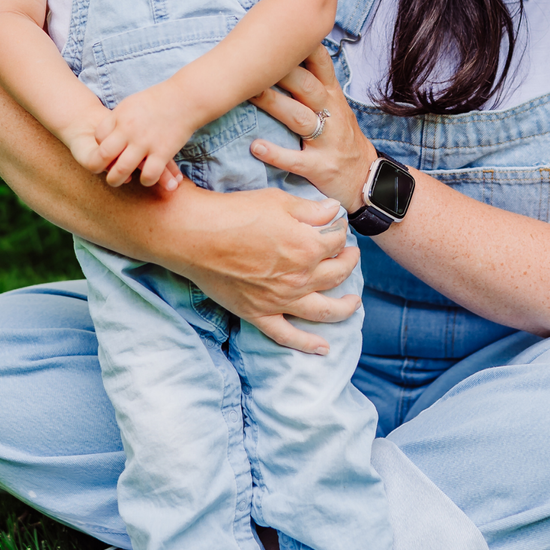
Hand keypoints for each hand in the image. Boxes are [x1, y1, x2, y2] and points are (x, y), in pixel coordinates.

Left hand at [96, 82, 195, 187]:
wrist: (185, 98)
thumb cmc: (158, 100)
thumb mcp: (131, 104)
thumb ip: (117, 119)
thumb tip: (106, 135)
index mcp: (120, 117)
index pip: (98, 137)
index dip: (100, 147)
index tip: (110, 150)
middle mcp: (129, 130)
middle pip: (102, 155)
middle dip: (98, 168)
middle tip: (105, 172)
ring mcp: (145, 142)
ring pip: (121, 170)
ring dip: (117, 180)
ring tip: (121, 180)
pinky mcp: (163, 152)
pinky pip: (148, 175)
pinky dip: (146, 180)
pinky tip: (148, 177)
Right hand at [157, 182, 361, 354]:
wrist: (195, 235)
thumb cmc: (234, 213)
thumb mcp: (278, 201)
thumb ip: (310, 210)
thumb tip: (334, 210)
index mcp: (308, 247)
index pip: (337, 240)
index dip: (340, 230)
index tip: (336, 225)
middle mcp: (300, 278)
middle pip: (338, 274)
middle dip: (349, 262)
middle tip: (350, 256)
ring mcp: (280, 300)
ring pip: (324, 310)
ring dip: (345, 306)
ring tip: (354, 301)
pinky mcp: (259, 314)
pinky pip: (288, 335)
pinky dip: (307, 344)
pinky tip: (323, 348)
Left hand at [248, 46, 375, 212]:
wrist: (368, 178)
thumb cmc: (343, 139)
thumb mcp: (336, 108)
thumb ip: (314, 84)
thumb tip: (283, 56)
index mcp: (333, 97)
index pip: (322, 65)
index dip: (304, 47)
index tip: (281, 31)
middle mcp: (332, 115)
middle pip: (308, 87)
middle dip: (283, 72)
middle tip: (254, 61)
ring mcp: (327, 142)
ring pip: (300, 118)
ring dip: (275, 104)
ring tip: (250, 94)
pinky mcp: (320, 167)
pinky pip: (296, 160)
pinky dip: (276, 154)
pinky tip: (256, 147)